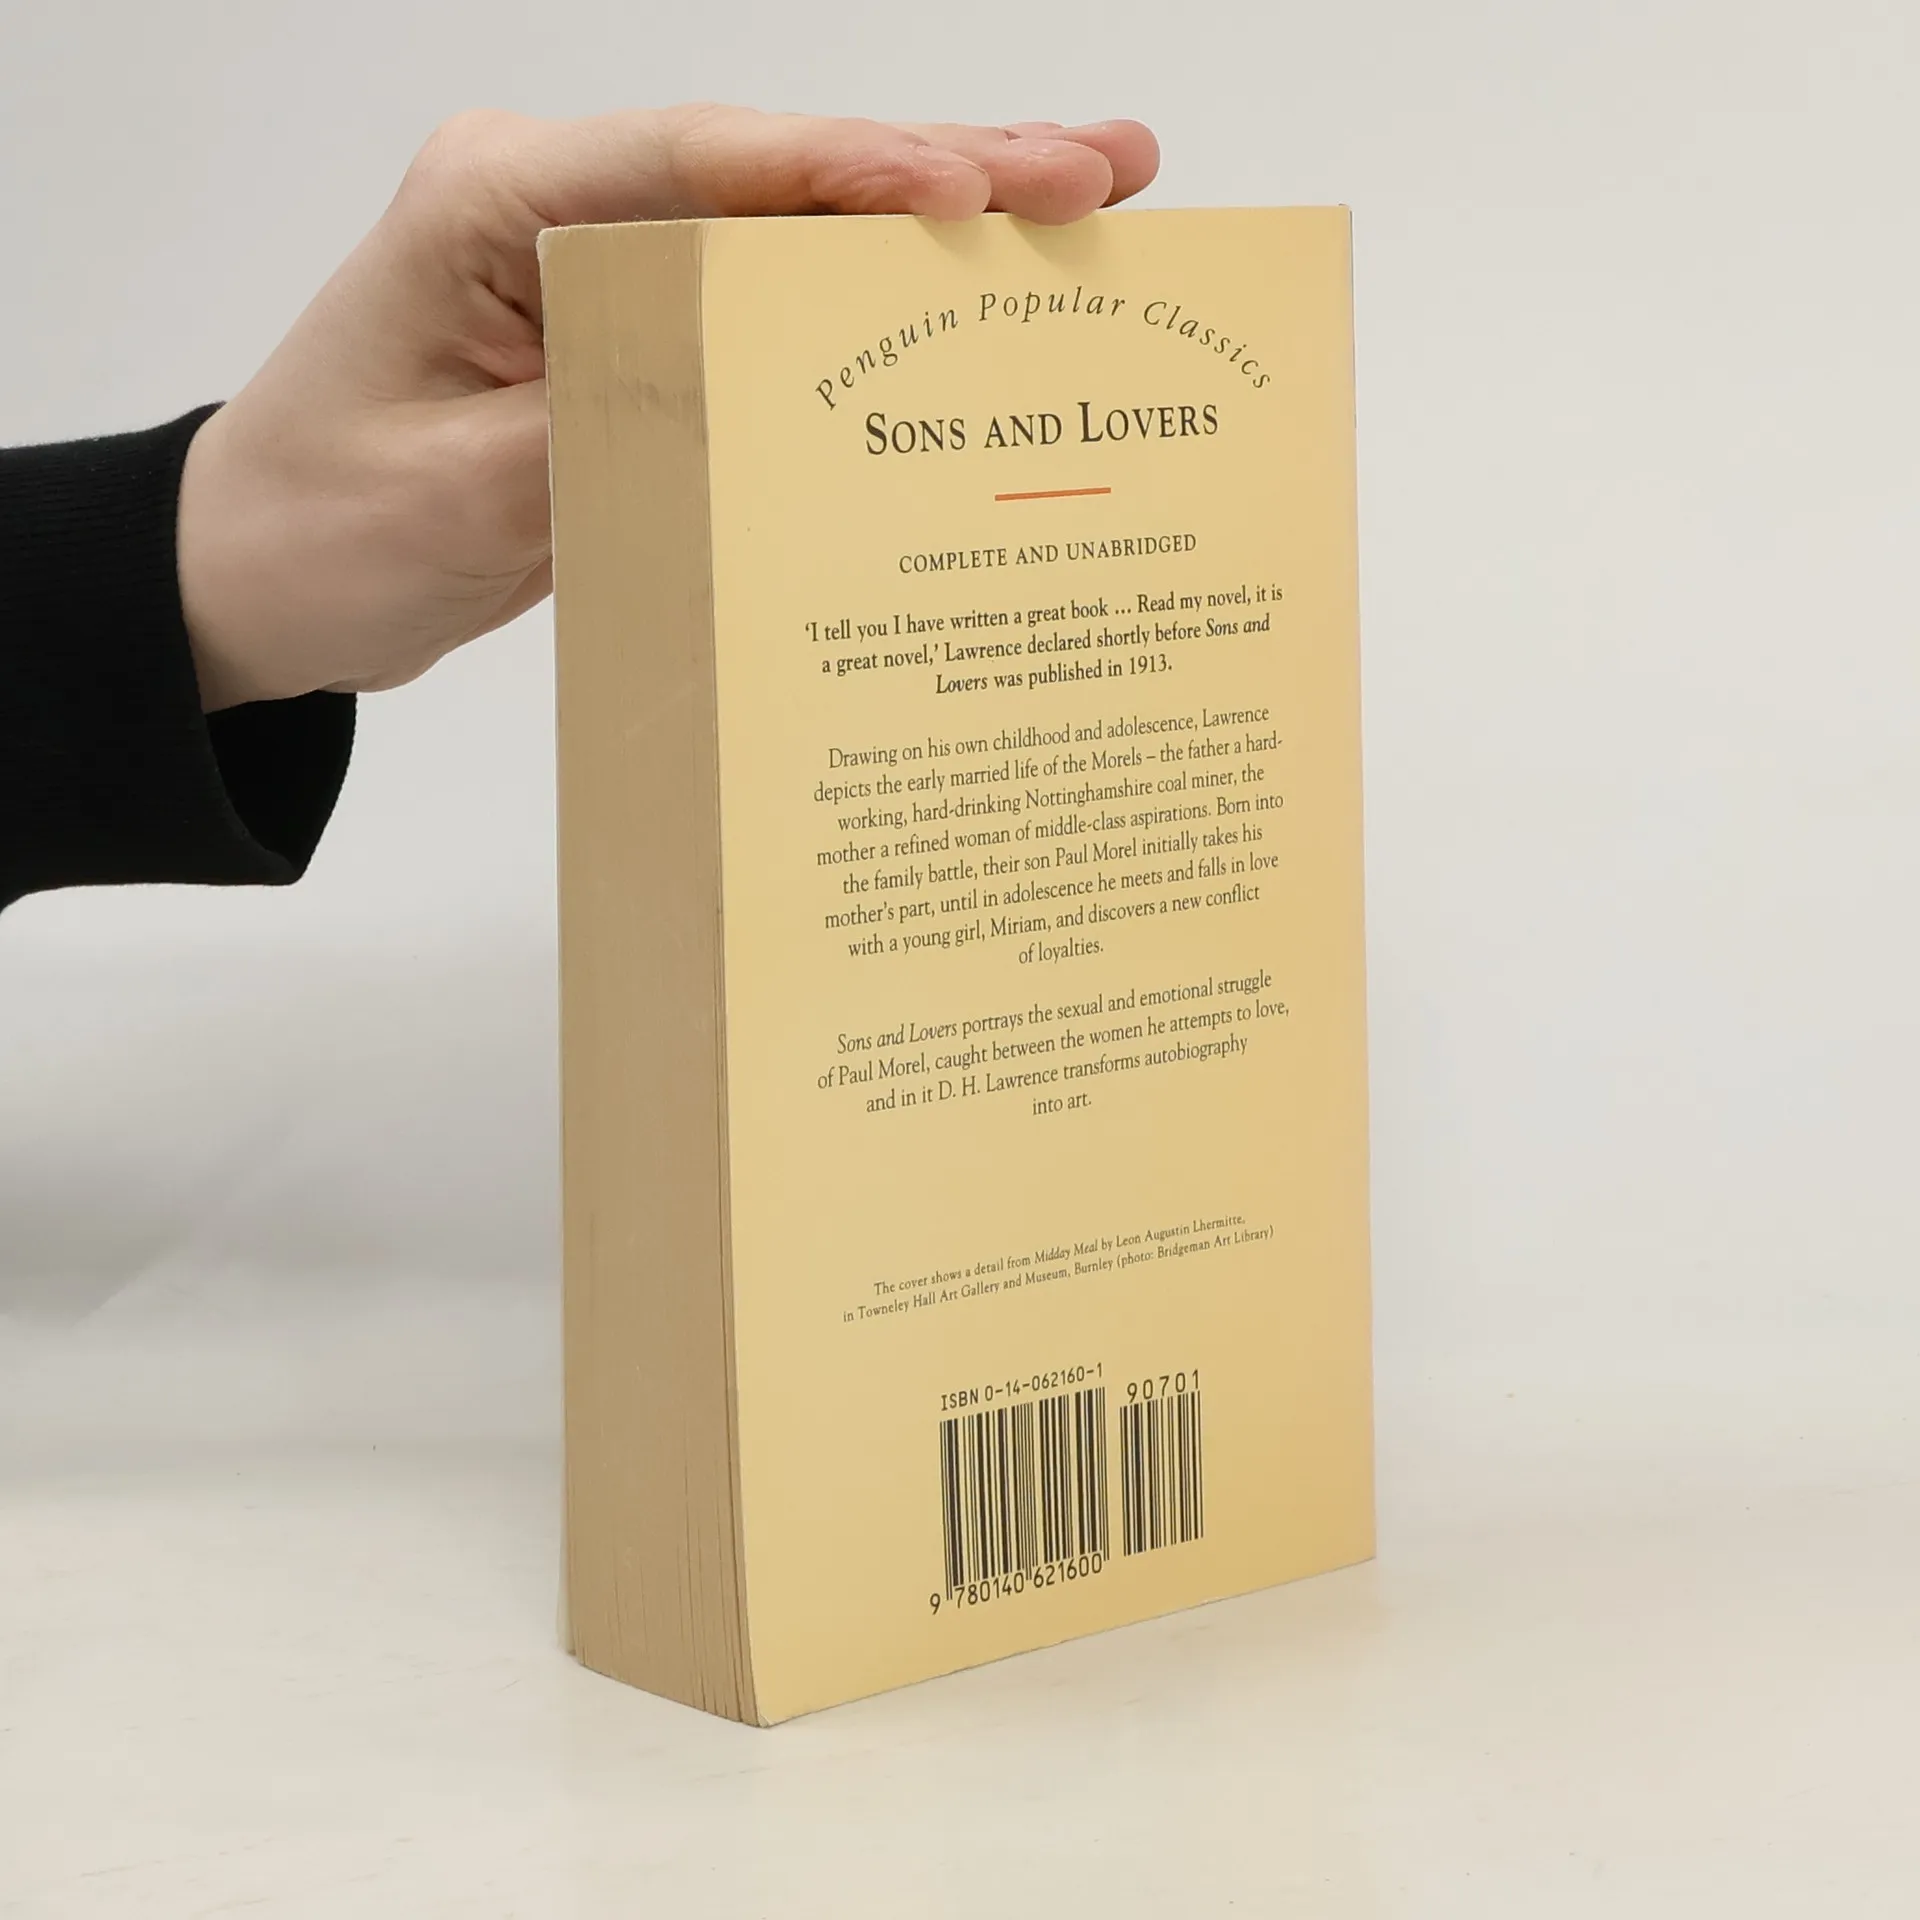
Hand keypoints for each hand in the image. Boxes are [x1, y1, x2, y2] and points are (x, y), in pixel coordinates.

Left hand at [175, 105, 1159, 709]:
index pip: (696, 165)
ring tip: (1088, 202)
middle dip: (944, 170)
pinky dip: (875, 306)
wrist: (261, 575)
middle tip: (1103, 168)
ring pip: (794, 230)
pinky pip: (771, 309)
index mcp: (497, 203)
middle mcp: (563, 206)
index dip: (846, 171)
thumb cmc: (323, 527)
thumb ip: (609, 425)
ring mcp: (607, 266)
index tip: (972, 184)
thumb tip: (762, 390)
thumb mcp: (459, 496)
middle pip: (776, 175)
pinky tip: (973, 302)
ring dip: (939, 225)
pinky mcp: (636, 334)